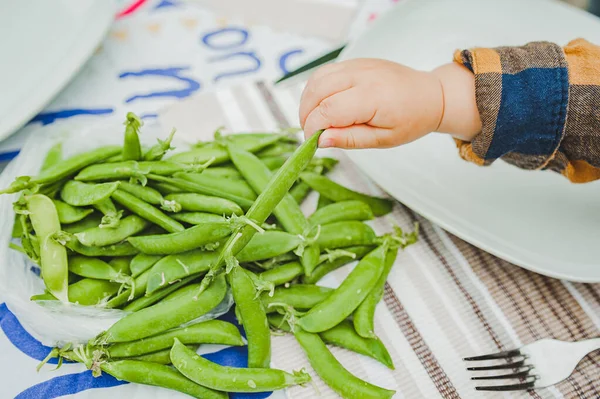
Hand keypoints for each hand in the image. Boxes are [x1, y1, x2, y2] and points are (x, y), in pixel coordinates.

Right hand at [299, 58, 480, 148]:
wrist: (431, 96)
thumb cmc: (411, 120)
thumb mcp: (383, 139)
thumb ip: (350, 139)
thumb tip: (321, 140)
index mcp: (372, 97)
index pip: (328, 110)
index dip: (313, 128)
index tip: (313, 142)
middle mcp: (362, 75)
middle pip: (317, 91)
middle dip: (306, 115)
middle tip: (311, 133)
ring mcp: (358, 65)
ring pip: (317, 78)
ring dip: (307, 100)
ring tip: (313, 120)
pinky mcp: (356, 62)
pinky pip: (326, 72)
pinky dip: (316, 89)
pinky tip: (320, 105)